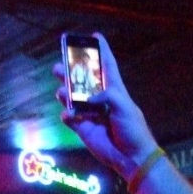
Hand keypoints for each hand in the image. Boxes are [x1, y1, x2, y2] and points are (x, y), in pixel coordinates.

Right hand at [53, 33, 158, 178]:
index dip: (101, 52)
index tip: (94, 37)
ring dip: (65, 93)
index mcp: (115, 91)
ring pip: (73, 100)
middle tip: (59, 65)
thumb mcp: (124, 106)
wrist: (130, 156)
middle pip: (84, 82)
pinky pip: (70, 119)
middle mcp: (101, 100)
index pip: (107, 67)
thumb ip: (108, 96)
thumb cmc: (133, 129)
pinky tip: (67, 115)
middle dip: (72, 73)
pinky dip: (67, 116)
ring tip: (59, 90)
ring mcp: (91, 115)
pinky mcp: (84, 129)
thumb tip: (88, 98)